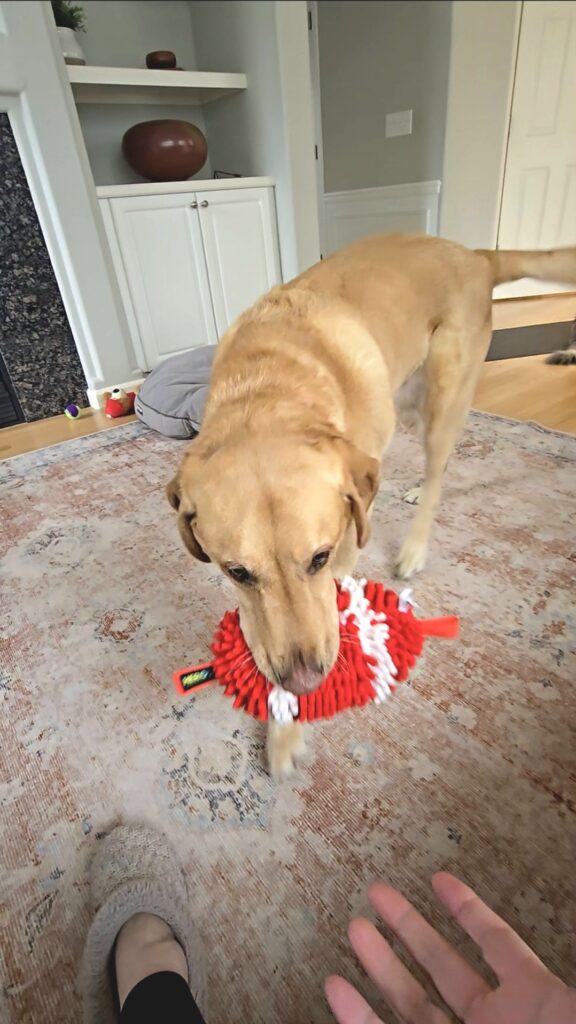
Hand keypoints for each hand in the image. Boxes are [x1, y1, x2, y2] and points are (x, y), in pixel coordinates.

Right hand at [326, 872, 575, 1023]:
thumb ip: (541, 981)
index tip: (440, 880)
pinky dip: (359, 1017)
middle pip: (445, 970)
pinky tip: (336, 988)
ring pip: (412, 1004)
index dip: (468, 913)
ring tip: (355, 926)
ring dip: (381, 963)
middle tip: (379, 893)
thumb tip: (502, 932)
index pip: (497, 947)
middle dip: (411, 929)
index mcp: (534, 1004)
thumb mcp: (563, 1009)